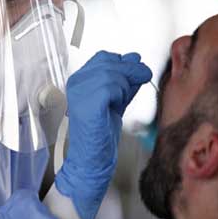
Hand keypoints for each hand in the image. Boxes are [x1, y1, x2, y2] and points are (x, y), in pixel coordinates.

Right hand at [55, 51, 151, 218]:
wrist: (90, 161)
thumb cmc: (100, 135)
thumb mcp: (116, 101)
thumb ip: (124, 82)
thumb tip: (136, 61)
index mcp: (79, 80)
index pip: (103, 57)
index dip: (123, 62)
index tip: (136, 72)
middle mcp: (76, 83)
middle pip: (109, 61)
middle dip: (130, 70)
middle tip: (141, 78)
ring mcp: (79, 93)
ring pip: (111, 73)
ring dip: (126, 83)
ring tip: (126, 98)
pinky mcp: (87, 104)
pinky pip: (110, 87)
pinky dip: (121, 93)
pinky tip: (120, 103)